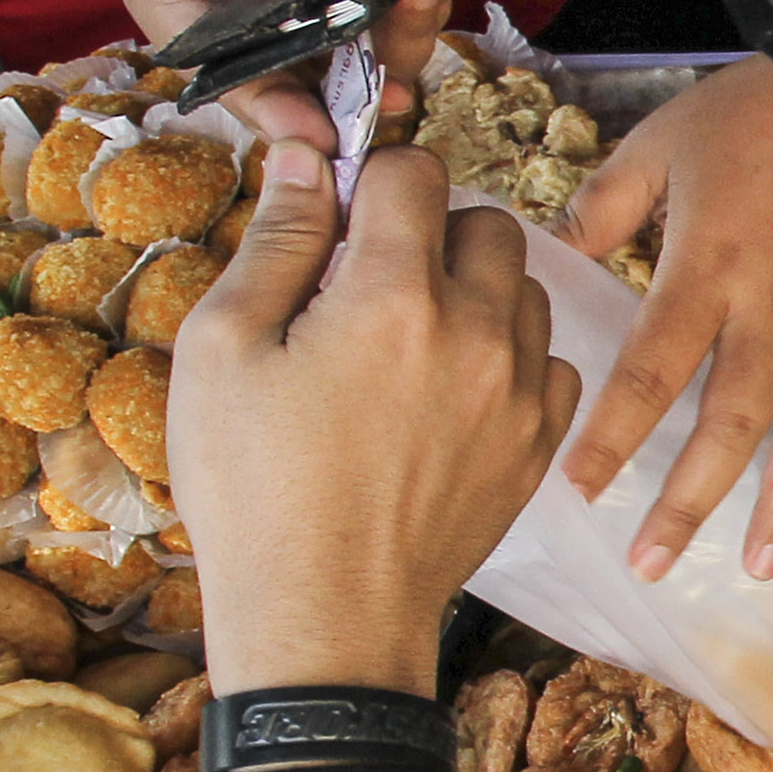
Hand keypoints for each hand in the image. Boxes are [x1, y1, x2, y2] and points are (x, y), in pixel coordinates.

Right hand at [115, 0, 436, 144]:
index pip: (219, 72)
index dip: (265, 107)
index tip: (310, 132)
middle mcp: (248, 17)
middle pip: (297, 86)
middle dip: (344, 103)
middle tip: (384, 104)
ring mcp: (318, 5)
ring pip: (362, 62)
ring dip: (397, 54)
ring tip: (414, 4)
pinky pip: (405, 15)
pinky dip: (423, 7)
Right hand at [173, 144, 581, 697]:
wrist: (325, 613)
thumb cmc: (255, 488)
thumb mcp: (223, 348)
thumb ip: (277, 240)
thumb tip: (307, 158)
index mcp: (394, 296)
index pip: (413, 171)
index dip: (365, 181)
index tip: (333, 222)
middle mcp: (479, 332)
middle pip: (483, 221)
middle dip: (427, 231)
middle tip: (364, 284)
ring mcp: (520, 390)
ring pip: (523, 288)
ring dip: (473, 290)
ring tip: (404, 341)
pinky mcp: (540, 442)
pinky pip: (548, 359)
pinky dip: (508, 355)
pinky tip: (449, 389)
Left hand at [554, 55, 772, 585]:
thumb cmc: (754, 114)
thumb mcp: (659, 144)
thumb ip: (601, 206)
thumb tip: (550, 256)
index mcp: (709, 269)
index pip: (653, 370)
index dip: (613, 436)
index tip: (577, 492)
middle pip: (730, 424)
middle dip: (692, 501)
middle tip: (654, 565)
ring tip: (761, 569)